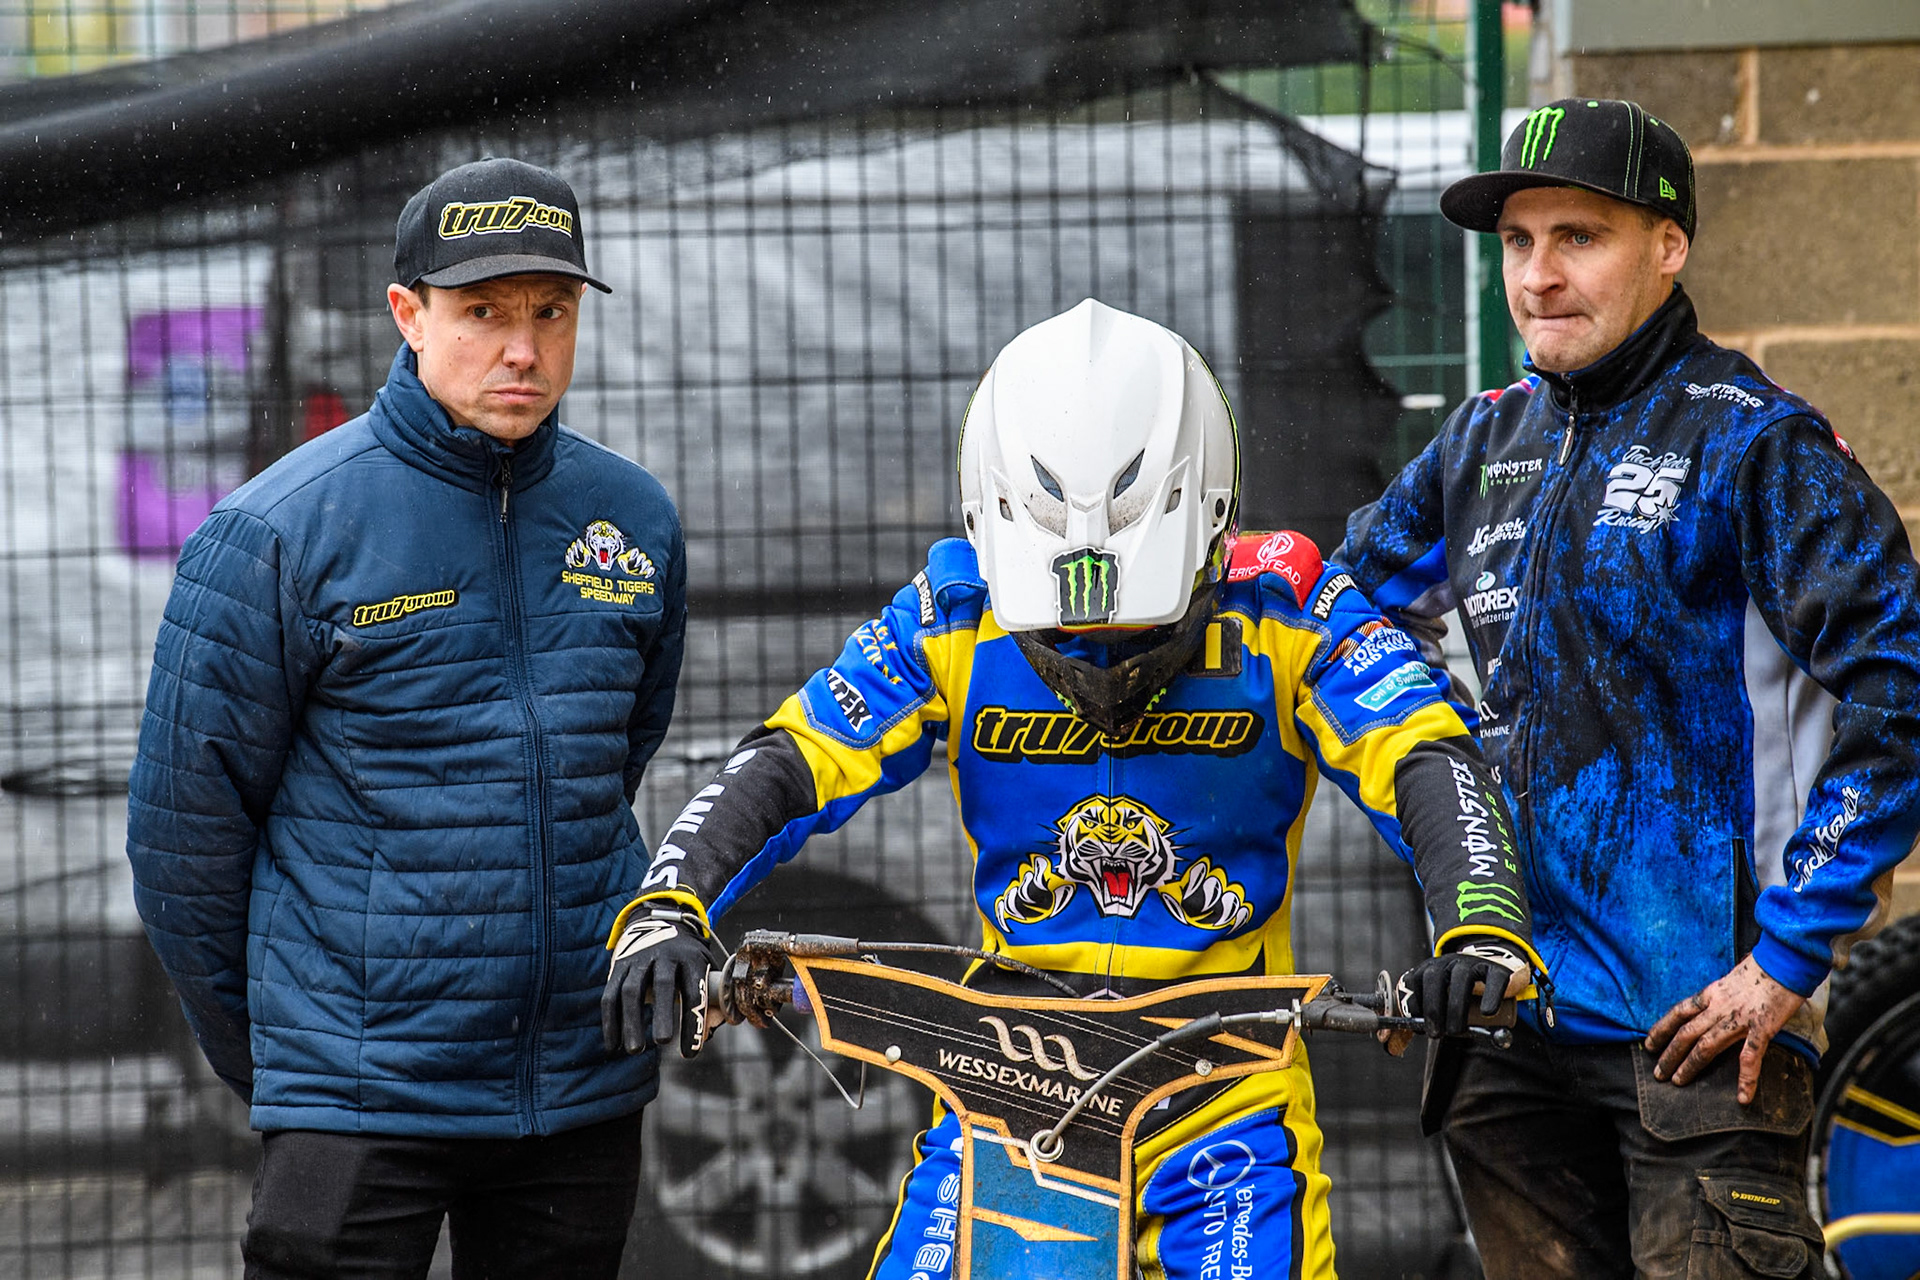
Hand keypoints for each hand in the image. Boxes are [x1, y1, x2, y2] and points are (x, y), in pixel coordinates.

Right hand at [601, 908, 711, 1057]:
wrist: (658, 920)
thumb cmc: (686, 957)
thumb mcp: (705, 970)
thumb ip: (710, 1001)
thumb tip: (707, 1034)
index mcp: (691, 958)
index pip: (695, 991)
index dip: (694, 1022)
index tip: (690, 1052)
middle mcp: (665, 956)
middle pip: (664, 984)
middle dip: (663, 1013)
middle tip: (663, 1042)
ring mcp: (638, 959)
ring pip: (632, 990)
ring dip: (631, 1021)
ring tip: (635, 1050)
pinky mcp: (618, 966)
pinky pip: (610, 994)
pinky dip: (610, 1020)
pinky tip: (614, 1044)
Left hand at [1398, 941, 1528, 1038]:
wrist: (1491, 970)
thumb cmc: (1455, 994)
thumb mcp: (1432, 1006)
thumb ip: (1412, 1026)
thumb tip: (1391, 1048)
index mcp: (1428, 970)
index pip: (1411, 981)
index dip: (1412, 1005)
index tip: (1417, 1028)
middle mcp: (1447, 962)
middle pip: (1434, 977)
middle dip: (1432, 1008)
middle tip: (1436, 1033)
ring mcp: (1473, 963)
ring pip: (1462, 978)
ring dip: (1456, 1007)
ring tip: (1457, 1030)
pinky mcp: (1497, 970)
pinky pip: (1494, 979)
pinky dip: (1490, 996)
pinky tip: (1487, 1013)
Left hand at [1645, 953, 1804, 1104]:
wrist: (1786, 959)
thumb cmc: (1764, 967)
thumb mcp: (1733, 977)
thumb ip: (1722, 993)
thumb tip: (1714, 1003)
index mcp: (1712, 993)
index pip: (1678, 1012)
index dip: (1661, 1029)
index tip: (1649, 1044)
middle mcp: (1719, 1006)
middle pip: (1686, 1033)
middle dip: (1669, 1054)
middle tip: (1658, 1073)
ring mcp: (1739, 1018)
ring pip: (1706, 1045)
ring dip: (1690, 1065)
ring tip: (1678, 1082)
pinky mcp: (1762, 1027)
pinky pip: (1750, 1056)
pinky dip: (1746, 1078)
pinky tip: (1743, 1097)